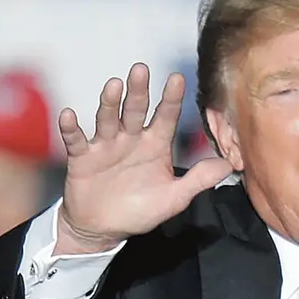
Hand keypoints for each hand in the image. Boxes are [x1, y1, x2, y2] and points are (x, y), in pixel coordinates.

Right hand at [54, 63, 232, 254]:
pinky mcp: (83, 158)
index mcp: (155, 144)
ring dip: (110, 103)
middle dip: (139, 90)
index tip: (178, 79)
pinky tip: (70, 115)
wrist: (104, 228)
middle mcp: (131, 138)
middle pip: (136, 110)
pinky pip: (77, 140)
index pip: (166, 116)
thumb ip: (199, 180)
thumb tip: (229, 165)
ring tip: (114, 86)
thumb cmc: (140, 210)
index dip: (171, 99)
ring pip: (108, 119)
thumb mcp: (174, 198)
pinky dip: (71, 128)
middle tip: (141, 70)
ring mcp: (106, 146)